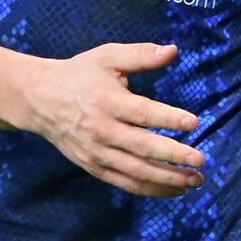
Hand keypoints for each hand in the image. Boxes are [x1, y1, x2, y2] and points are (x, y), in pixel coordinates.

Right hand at [21, 42, 206, 197]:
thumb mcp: (107, 56)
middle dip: (174, 156)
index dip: (169, 119)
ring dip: (167, 179)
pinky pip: (125, 183)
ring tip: (194, 179)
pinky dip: (150, 189)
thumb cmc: (79, 74)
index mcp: (107, 101)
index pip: (143, 113)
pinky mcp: (94, 167)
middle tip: (200, 160)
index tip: (193, 123)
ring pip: (136, 172)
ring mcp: (97, 152)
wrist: (40, 99)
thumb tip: (172, 50)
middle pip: (142, 148)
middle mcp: (102, 130)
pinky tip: (173, 189)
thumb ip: (140, 55)